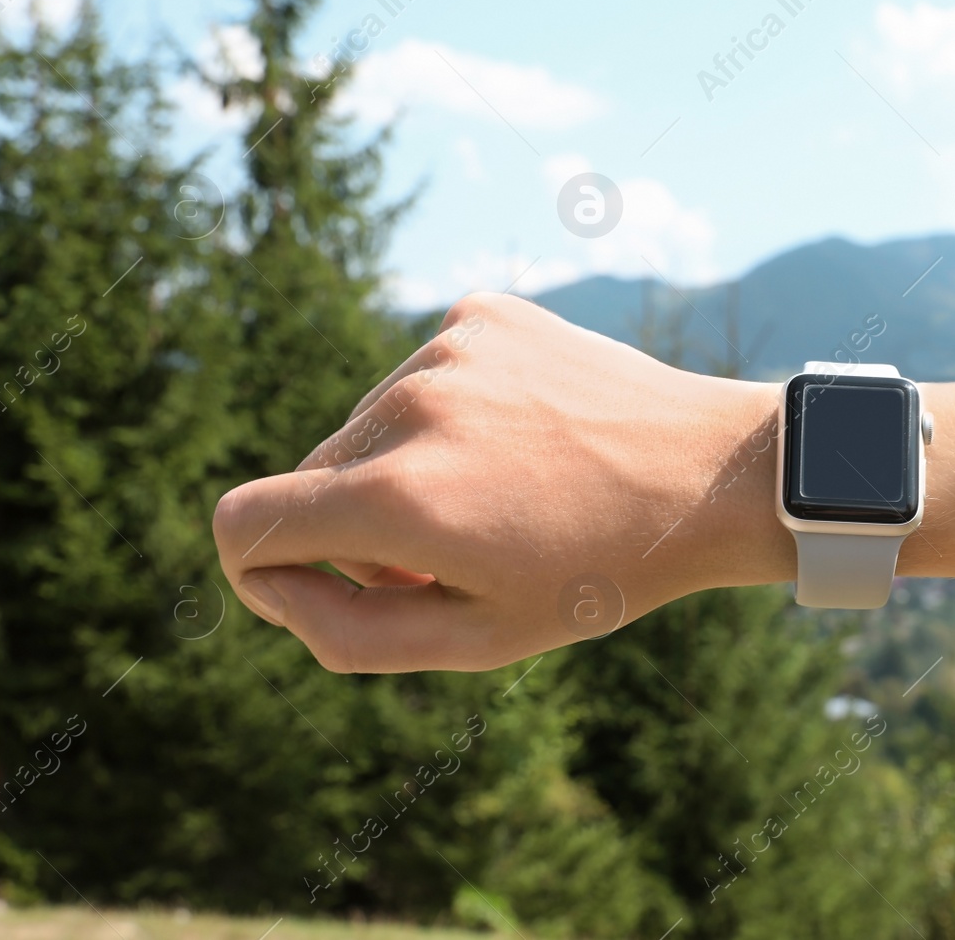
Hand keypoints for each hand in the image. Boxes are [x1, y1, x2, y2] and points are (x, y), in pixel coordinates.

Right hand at [212, 293, 786, 672]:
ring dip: (404, 469)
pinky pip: (419, 378)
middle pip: (309, 478)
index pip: (242, 524)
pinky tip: (522, 437)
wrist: (712, 474)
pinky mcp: (481, 316)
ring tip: (501, 494)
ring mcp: (447, 351)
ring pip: (365, 426)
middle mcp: (409, 409)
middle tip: (453, 553)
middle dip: (356, 528)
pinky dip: (449, 415)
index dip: (264, 571)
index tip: (320, 588)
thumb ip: (345, 631)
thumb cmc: (601, 571)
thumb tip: (269, 579)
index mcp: (398, 498)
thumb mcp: (476, 638)